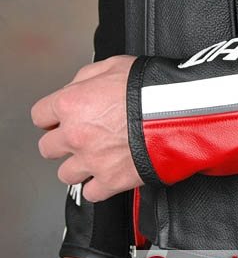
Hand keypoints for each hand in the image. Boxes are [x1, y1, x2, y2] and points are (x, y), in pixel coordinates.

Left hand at [32, 55, 142, 201]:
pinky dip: (98, 186)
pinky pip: (91, 193)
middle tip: (81, 136)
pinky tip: (108, 173)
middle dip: (63, 142)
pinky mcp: (111, 181)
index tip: (61, 118)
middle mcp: (75, 134)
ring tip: (96, 157)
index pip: (40, 115)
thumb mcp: (116, 64)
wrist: (179, 113)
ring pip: (66, 174)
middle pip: (48, 147)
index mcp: (71, 104)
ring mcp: (92, 160)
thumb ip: (88, 77)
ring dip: (78, 166)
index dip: (53, 116)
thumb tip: (77, 87)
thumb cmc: (152, 88)